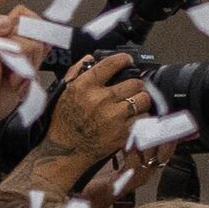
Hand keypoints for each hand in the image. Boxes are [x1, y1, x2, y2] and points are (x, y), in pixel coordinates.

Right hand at [34, 51, 150, 176]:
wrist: (66, 149)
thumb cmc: (65, 121)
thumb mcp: (65, 92)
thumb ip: (77, 72)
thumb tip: (91, 58)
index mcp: (84, 86)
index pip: (111, 64)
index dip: (124, 60)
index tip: (128, 61)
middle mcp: (100, 99)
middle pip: (135, 82)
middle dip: (136, 84)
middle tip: (132, 88)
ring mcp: (113, 116)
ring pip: (143, 99)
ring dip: (141, 100)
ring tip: (134, 103)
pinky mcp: (123, 131)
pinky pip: (144, 117)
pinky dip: (141, 117)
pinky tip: (132, 118)